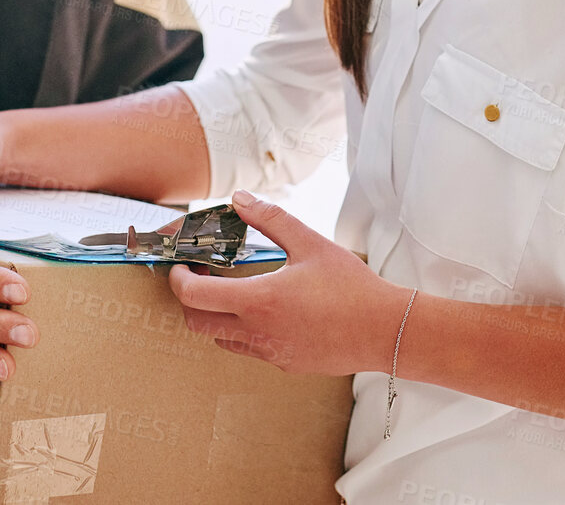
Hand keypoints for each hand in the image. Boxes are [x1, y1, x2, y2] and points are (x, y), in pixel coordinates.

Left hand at [167, 190, 407, 374]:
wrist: (386, 330)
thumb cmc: (351, 286)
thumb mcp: (310, 243)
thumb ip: (270, 219)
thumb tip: (239, 199)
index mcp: (259, 302)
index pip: (194, 296)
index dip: (178, 278)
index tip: (181, 263)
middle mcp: (259, 333)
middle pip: (197, 323)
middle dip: (189, 298)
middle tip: (200, 274)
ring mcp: (271, 354)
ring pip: (221, 339)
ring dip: (214, 315)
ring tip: (231, 288)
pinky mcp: (286, 364)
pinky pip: (249, 349)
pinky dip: (241, 329)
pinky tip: (263, 307)